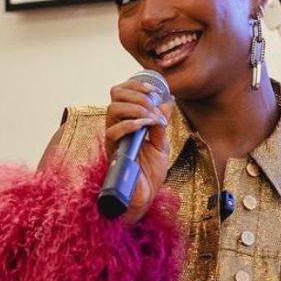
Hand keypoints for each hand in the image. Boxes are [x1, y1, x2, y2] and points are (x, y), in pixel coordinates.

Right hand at [105, 78, 174, 223]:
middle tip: (154, 104)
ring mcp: (113, 138)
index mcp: (127, 121)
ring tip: (152, 119)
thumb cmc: (150, 172)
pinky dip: (131, 124)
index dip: (135, 85)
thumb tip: (168, 101)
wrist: (146, 195)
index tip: (154, 90)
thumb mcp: (161, 143)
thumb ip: (161, 122)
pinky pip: (113, 132)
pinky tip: (145, 126)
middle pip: (115, 95)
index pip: (122, 92)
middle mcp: (117, 126)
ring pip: (113, 109)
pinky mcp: (112, 151)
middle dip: (137, 94)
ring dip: (136, 108)